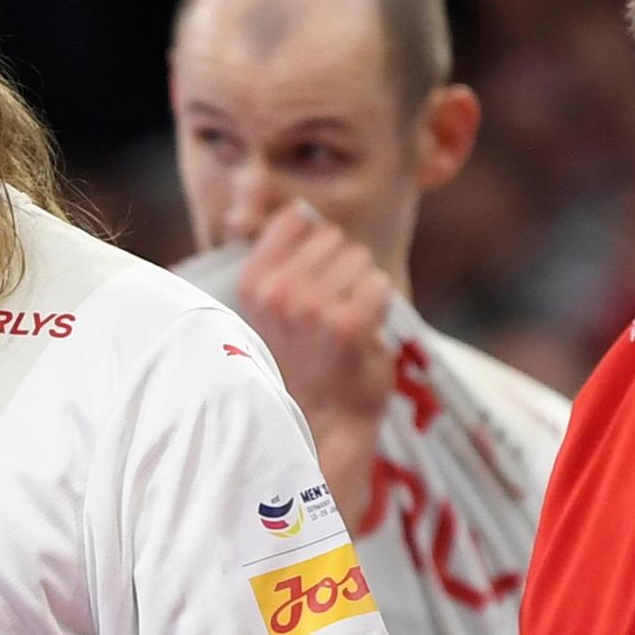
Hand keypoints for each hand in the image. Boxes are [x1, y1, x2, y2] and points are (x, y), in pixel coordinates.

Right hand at [231, 203, 399, 467]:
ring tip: (345, 326)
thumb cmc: (306, 359)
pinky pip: (379, 285)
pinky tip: (364, 334)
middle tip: (331, 314)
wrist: (324, 422)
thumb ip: (284, 258)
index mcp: (253, 282)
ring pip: (360, 259)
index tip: (314, 282)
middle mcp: (275, 291)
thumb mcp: (277, 304)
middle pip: (334, 238)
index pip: (297, 220)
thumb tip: (300, 211)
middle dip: (342, 269)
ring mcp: (310, 307)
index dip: (317, 248)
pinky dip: (381, 306)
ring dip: (363, 288)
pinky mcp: (347, 325)